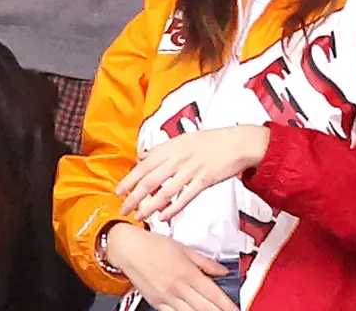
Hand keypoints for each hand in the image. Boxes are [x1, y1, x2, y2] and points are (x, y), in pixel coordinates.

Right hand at [105, 223, 237, 310]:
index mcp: (186, 272)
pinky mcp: (157, 303)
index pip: (212, 292)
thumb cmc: (154, 245)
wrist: (129, 249)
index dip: (226, 304)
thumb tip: (222, 270)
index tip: (235, 309)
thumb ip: (205, 261)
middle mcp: (177, 287)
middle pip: (203, 307)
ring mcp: (166, 297)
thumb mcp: (184, 248)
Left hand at [117, 126, 270, 222]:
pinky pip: (184, 197)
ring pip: (164, 191)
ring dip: (149, 206)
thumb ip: (163, 149)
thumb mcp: (184, 138)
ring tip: (139, 216)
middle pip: (150, 180)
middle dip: (134, 196)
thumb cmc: (212, 141)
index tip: (118, 191)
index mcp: (172, 147)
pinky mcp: (204, 180)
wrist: (238, 142)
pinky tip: (163, 217)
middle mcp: (179, 157)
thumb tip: (143, 156)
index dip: (130, 179)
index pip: (144, 165)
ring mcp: (191, 169)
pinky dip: (172, 208)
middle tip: (123, 209)